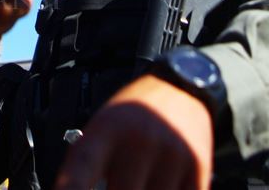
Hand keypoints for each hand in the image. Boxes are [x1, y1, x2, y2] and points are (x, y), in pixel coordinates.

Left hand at [55, 74, 212, 189]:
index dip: (71, 187)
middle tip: (119, 180)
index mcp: (107, 130)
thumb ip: (88, 165)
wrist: (180, 88)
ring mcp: (171, 156)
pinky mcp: (197, 169)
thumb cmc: (133, 115)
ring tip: (139, 178)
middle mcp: (139, 141)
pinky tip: (161, 182)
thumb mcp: (102, 127)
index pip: (83, 166)